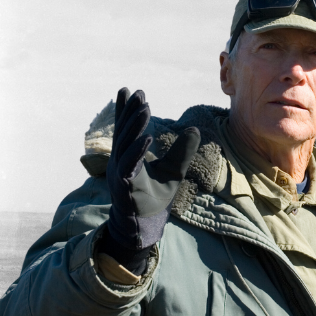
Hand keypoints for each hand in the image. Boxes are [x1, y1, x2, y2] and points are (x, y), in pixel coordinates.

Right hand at [103, 88, 199, 272]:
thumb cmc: (155, 196)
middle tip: (138, 93)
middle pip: (124, 133)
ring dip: (135, 127)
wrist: (146, 225)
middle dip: (130, 113)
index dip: (126, 111)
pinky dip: (138, 151)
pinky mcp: (125, 187)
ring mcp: (120, 174)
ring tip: (145, 108)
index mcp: (128, 156)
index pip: (126, 129)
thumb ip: (183, 151)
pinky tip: (147, 137)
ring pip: (125, 146)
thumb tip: (195, 129)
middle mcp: (121, 162)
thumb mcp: (174, 169)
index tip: (128, 90)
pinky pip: (129, 166)